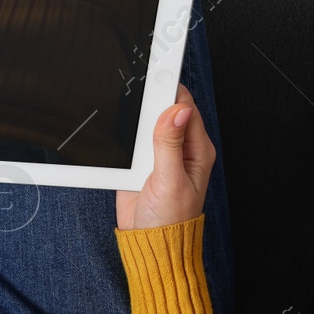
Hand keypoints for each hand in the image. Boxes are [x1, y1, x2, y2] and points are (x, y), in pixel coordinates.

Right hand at [115, 83, 215, 230]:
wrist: (148, 242)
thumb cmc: (170, 220)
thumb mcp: (171, 181)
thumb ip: (170, 145)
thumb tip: (177, 111)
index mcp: (196, 150)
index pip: (186, 108)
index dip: (171, 89)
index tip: (157, 71)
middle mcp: (179, 148)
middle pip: (164, 110)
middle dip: (150, 101)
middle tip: (134, 88)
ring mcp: (158, 154)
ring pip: (144, 123)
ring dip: (133, 119)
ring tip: (124, 114)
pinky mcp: (139, 163)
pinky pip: (130, 140)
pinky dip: (122, 136)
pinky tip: (117, 136)